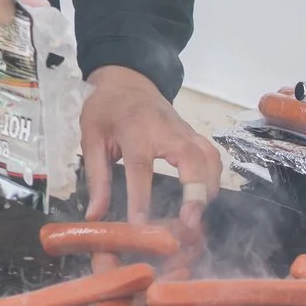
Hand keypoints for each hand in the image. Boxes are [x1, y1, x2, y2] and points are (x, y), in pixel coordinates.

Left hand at [80, 65, 224, 227]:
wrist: (126, 81)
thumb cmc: (106, 109)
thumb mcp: (91, 138)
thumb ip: (97, 178)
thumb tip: (95, 216)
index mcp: (135, 129)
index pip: (140, 167)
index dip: (141, 198)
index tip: (141, 225)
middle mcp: (167, 129)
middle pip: (190, 159)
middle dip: (194, 192)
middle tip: (189, 223)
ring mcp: (185, 130)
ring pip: (209, 158)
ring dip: (208, 188)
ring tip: (198, 217)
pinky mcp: (194, 134)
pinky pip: (212, 156)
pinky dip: (214, 178)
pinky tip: (205, 199)